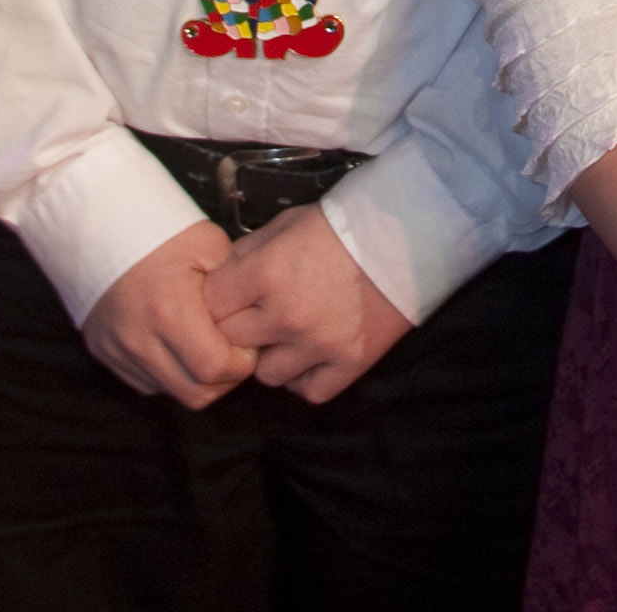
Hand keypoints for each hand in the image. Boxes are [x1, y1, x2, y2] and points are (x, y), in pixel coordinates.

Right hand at [81, 220, 255, 409]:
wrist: (100, 221)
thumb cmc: (155, 229)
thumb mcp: (209, 245)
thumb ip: (235, 287)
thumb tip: (252, 318)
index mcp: (169, 311)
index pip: (216, 369)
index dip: (241, 364)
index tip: (246, 346)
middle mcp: (139, 338)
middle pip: (194, 394)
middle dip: (221, 379)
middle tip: (231, 353)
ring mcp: (118, 349)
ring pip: (169, 391)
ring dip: (193, 377)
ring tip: (202, 345)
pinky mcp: (104, 352)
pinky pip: (145, 381)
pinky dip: (166, 372)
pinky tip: (174, 345)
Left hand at [201, 202, 410, 402]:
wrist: (406, 235)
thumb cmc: (341, 225)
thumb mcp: (285, 224)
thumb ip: (246, 254)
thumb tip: (217, 280)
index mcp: (267, 274)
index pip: (209, 304)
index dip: (216, 298)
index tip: (228, 293)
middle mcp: (287, 315)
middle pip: (231, 341)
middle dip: (238, 326)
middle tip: (256, 312)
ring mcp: (319, 344)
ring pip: (265, 374)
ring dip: (271, 356)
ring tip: (287, 334)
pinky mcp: (349, 363)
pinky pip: (307, 391)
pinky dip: (304, 377)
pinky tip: (310, 353)